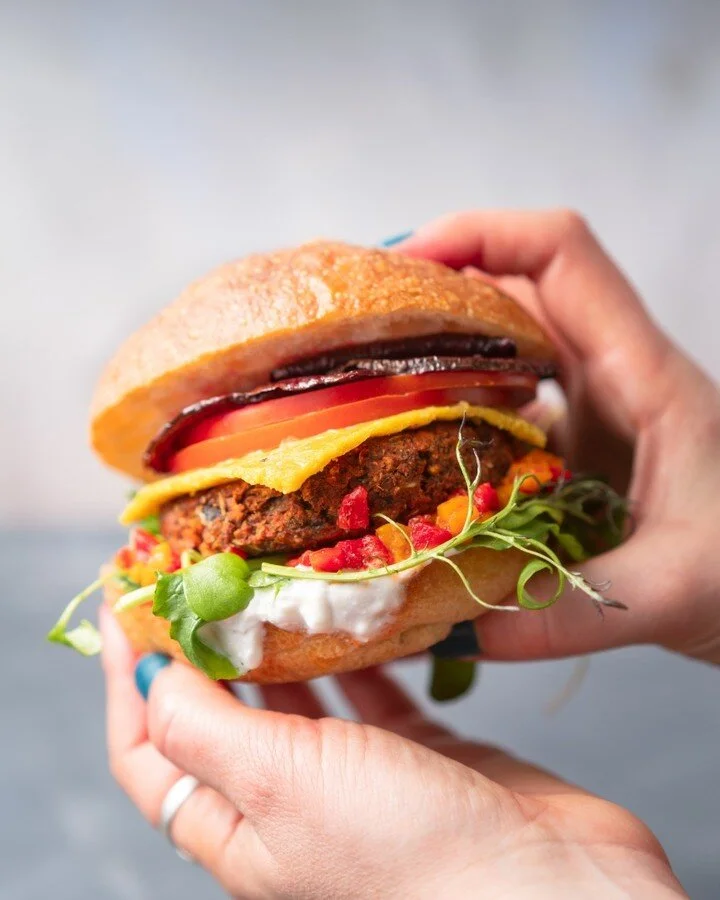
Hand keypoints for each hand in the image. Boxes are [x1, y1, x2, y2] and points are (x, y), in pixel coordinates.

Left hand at [102, 610, 684, 898]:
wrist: (546, 889)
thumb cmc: (404, 852)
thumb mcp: (279, 786)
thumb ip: (205, 727)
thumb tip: (145, 673)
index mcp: (238, 830)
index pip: (151, 750)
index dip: (128, 678)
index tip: (125, 603)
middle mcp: (289, 805)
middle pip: (221, 714)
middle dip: (199, 645)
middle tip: (194, 573)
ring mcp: (355, 777)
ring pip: (297, 695)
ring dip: (275, 640)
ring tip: (265, 578)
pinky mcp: (416, 752)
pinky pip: (369, 690)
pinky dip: (356, 650)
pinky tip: (353, 610)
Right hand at [396, 210, 719, 664]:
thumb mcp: (672, 593)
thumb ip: (565, 613)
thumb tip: (453, 625)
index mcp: (644, 375)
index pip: (559, 254)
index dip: (478, 233)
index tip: (401, 261)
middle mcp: (615, 374)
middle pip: (515, 287)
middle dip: (434, 290)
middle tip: (358, 328)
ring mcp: (597, 408)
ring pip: (507, 344)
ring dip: (440, 352)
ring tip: (369, 383)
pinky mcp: (581, 446)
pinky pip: (508, 404)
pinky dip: (458, 413)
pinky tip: (418, 454)